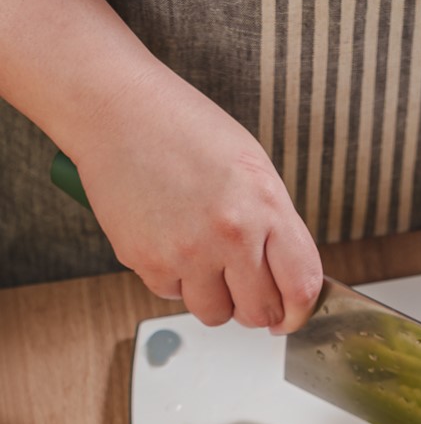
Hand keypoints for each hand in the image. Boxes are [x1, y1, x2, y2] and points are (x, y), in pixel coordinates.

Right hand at [77, 66, 322, 331]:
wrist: (116, 108)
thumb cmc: (185, 131)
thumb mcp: (252, 169)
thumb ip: (276, 227)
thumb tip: (288, 281)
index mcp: (266, 206)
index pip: (301, 286)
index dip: (299, 311)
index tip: (291, 315)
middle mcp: (230, 234)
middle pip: (259, 313)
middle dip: (256, 307)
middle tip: (244, 287)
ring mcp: (187, 252)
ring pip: (216, 315)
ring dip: (214, 298)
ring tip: (202, 257)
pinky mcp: (148, 262)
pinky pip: (174, 296)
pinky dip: (175, 279)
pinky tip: (168, 239)